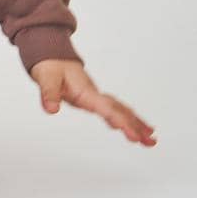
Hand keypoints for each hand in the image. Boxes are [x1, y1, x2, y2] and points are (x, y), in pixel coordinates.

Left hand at [30, 59, 156, 146]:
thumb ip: (49, 94)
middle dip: (136, 126)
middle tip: (150, 142)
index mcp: (85, 91)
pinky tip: (135, 127)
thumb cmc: (50, 66)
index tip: (133, 136)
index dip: (121, 122)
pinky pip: (115, 109)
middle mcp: (94, 94)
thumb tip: (51, 110)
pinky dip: (127, 118)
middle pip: (120, 111)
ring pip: (121, 110)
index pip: (107, 109)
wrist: (51, 55)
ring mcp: (96, 96)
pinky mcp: (94, 98)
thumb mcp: (45, 79)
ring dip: (137, 124)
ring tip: (151, 140)